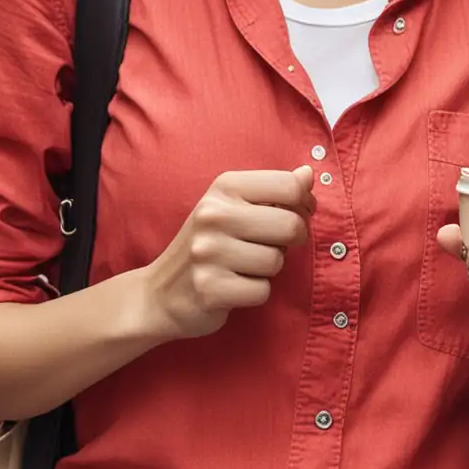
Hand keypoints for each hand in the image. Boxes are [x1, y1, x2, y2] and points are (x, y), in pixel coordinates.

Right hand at [144, 167, 315, 340]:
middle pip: (290, 225)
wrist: (161, 293)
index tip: (297, 214)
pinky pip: (262, 291)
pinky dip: (254, 293)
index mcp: (224, 187)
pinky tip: (234, 287)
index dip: (304, 205)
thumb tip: (307, 174)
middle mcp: (214, 215)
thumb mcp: (234, 207)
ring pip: (276, 261)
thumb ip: (273, 191)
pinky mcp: (210, 288)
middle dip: (293, 240)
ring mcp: (209, 252)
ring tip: (244, 266)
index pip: (289, 186)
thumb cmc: (208, 245)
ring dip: (268, 269)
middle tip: (274, 245)